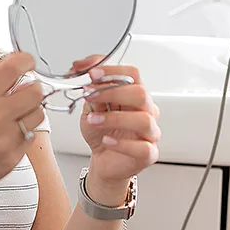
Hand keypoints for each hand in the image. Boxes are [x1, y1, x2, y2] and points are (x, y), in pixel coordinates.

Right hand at [0, 52, 44, 197]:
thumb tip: (17, 75)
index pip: (13, 68)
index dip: (25, 61)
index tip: (27, 62)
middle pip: (36, 91)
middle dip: (32, 89)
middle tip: (25, 93)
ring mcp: (5, 139)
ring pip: (38, 114)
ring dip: (30, 112)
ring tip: (14, 117)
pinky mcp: (13, 157)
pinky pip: (31, 137)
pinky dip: (23, 134)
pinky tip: (6, 136)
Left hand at [73, 57, 160, 203]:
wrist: (104, 160)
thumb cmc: (100, 132)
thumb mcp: (90, 108)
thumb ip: (89, 90)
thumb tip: (80, 68)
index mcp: (135, 95)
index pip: (133, 74)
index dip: (113, 70)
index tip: (92, 73)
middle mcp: (147, 111)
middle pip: (140, 93)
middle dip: (112, 92)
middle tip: (89, 95)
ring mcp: (150, 133)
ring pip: (143, 120)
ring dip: (114, 118)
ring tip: (93, 120)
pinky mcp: (148, 154)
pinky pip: (143, 148)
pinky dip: (122, 144)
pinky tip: (106, 140)